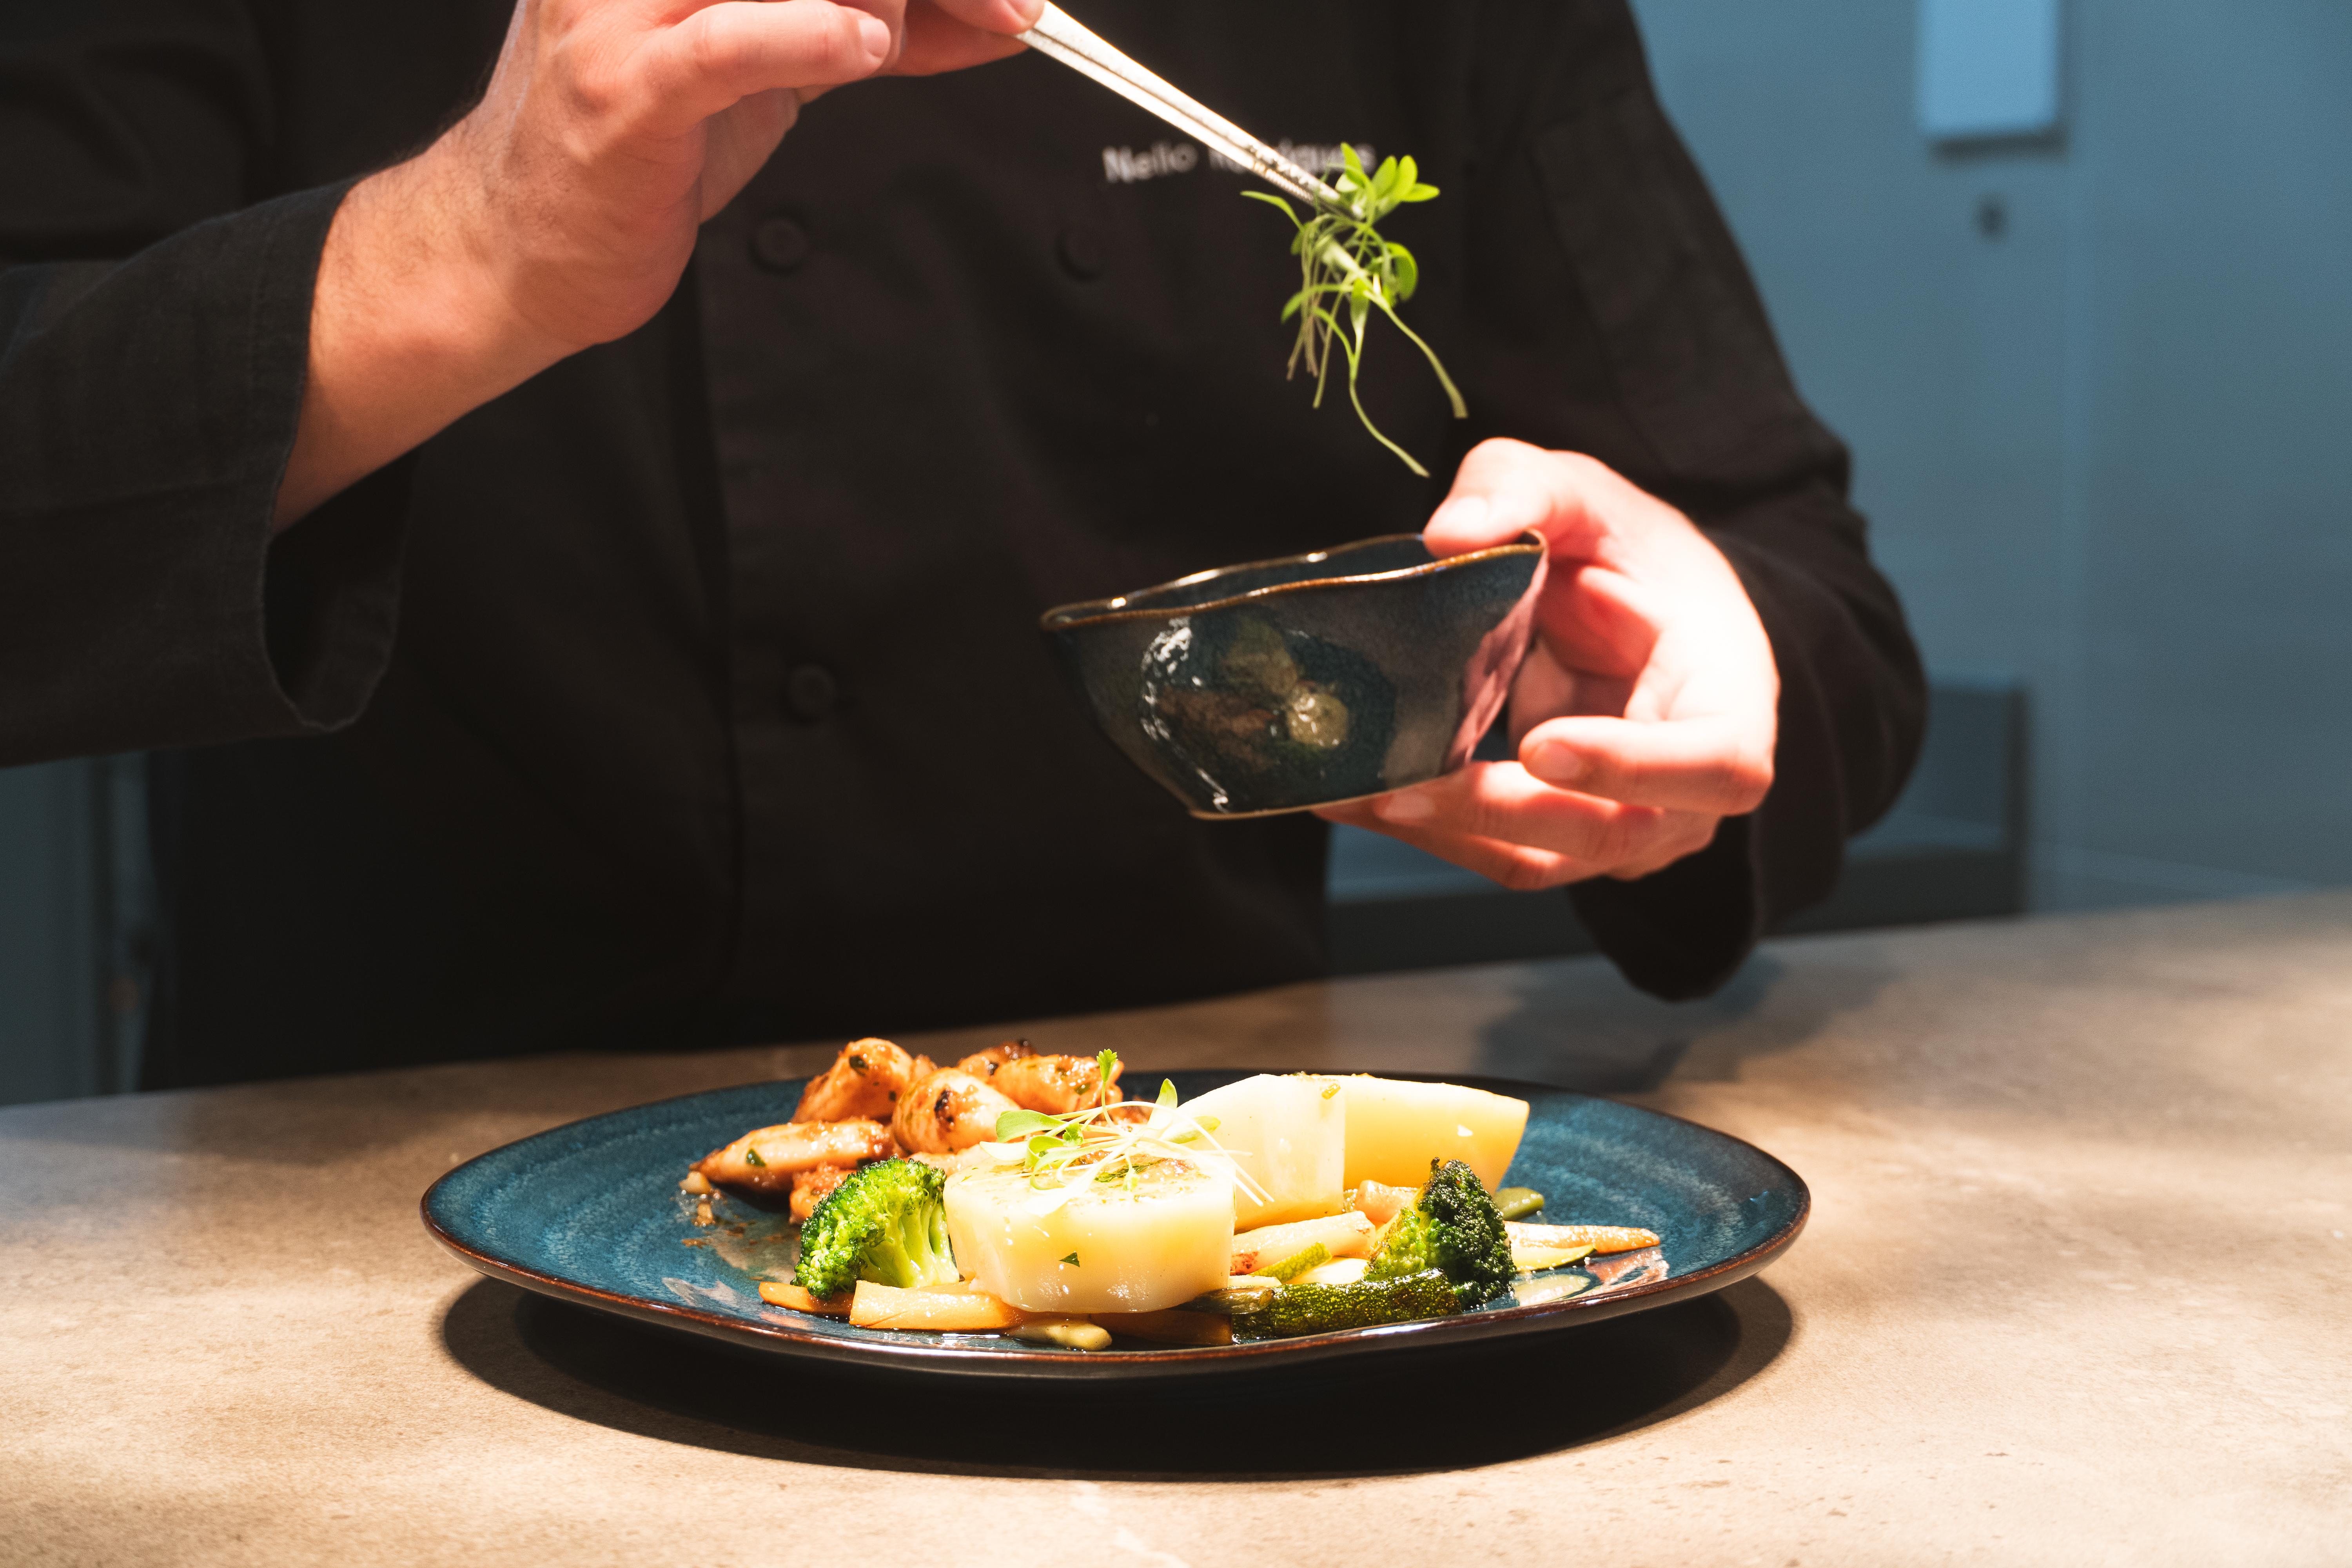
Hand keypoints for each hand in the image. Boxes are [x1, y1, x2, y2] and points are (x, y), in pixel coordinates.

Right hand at [276, 0, 1039, 523]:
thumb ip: (873, 30)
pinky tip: (862, 47)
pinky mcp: (626, 89)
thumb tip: (982, 16)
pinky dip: (809, 36)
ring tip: (900, 40)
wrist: (531, 241)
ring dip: (879, 2)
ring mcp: (621, 12)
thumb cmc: (648, 148)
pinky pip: (728, 41)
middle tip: (1008, 6)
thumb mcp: (777, 66)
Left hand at [1316, 439, 1777, 888]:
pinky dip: (1428, 831)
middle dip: (1498, 814)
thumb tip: (1448, 535)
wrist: (1624, 601)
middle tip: (1395, 788)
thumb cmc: (1625, 551)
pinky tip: (1355, 797)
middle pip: (1612, 833)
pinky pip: (1497, 852)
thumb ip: (1526, 491)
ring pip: (1542, 859)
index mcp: (1731, 698)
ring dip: (1443, 835)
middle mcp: (1691, 788)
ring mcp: (1630, 828)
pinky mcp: (1563, 839)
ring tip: (1349, 795)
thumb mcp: (1585, 494)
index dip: (1634, 767)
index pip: (1718, 763)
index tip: (1539, 745)